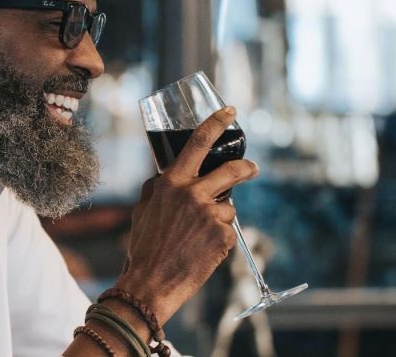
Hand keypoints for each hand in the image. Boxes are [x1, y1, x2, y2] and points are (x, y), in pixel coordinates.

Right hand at [115, 107, 258, 323]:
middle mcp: (193, 194)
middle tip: (252, 168)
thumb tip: (165, 176)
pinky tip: (201, 250)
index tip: (230, 111)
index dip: (217, 123)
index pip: (198, 142)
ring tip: (198, 237)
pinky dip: (218, 238)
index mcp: (171, 183)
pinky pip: (227, 230)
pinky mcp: (222, 237)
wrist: (150, 284)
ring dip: (219, 217)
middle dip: (246, 167)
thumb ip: (157, 188)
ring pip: (228, 206)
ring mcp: (210, 215)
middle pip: (232, 170)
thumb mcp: (143, 210)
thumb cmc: (143, 247)